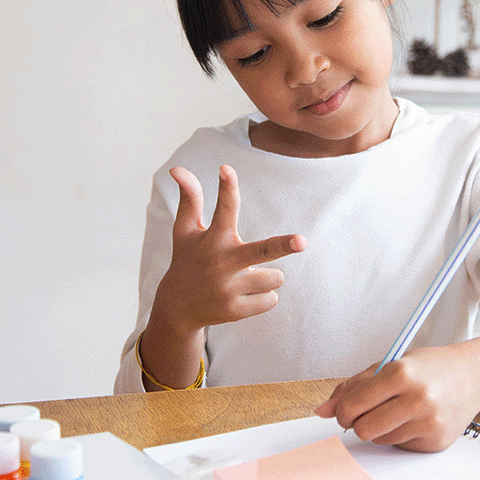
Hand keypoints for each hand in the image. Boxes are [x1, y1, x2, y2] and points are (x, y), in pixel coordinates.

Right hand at [153, 164, 304, 334]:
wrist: (176, 308)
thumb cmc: (187, 258)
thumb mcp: (185, 229)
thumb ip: (189, 198)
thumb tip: (176, 168)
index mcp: (213, 238)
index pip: (224, 208)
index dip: (226, 187)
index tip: (225, 169)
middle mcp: (222, 263)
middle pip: (261, 251)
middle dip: (283, 245)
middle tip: (302, 241)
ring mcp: (229, 289)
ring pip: (275, 277)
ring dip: (267, 276)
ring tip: (244, 277)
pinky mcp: (236, 311)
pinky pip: (271, 299)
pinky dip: (263, 296)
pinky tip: (242, 295)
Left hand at [314, 344, 479, 452]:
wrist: (472, 375)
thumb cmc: (429, 367)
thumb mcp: (390, 364)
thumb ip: (354, 386)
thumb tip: (322, 410)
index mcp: (401, 373)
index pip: (353, 405)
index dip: (342, 412)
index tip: (344, 411)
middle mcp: (417, 398)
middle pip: (364, 429)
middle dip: (359, 423)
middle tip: (367, 413)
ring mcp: (429, 421)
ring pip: (381, 440)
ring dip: (382, 428)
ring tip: (398, 410)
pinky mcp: (437, 440)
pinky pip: (401, 446)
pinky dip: (401, 435)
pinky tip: (414, 418)